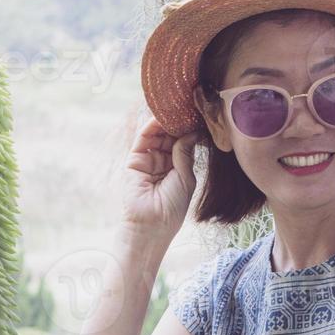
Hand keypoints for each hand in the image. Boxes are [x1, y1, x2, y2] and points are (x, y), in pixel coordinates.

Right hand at [120, 107, 197, 242]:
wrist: (152, 225)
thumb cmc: (172, 208)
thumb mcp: (185, 178)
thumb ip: (185, 153)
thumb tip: (191, 131)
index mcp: (176, 168)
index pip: (182, 143)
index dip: (190, 130)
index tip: (200, 116)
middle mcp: (162, 162)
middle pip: (170, 136)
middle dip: (179, 123)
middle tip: (190, 108)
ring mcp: (148, 160)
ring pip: (157, 135)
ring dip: (166, 122)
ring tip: (178, 110)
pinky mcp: (134, 160)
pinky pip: (143, 139)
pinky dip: (152, 126)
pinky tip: (163, 117)